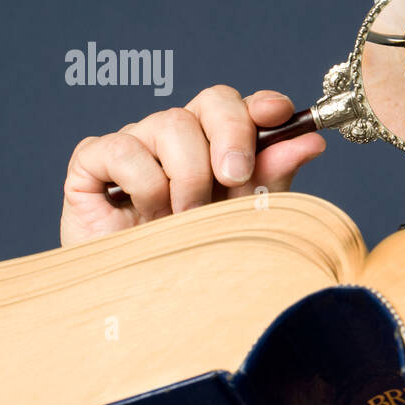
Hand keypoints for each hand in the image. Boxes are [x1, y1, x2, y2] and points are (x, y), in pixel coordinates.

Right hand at [60, 84, 325, 245]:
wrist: (137, 304)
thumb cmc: (194, 258)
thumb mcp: (244, 218)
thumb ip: (272, 178)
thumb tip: (312, 141)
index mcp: (218, 143)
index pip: (243, 105)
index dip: (261, 105)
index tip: (277, 115)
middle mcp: (179, 135)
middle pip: (212, 100)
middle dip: (232, 135)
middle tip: (235, 177)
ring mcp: (136, 142)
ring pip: (172, 124)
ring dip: (188, 177)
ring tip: (187, 220)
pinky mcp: (92, 160)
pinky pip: (124, 148)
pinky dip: (144, 185)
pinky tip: (145, 218)